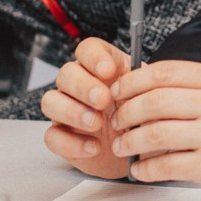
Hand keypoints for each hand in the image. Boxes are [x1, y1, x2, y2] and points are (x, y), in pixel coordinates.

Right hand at [41, 36, 135, 178]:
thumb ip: (141, 90)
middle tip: (103, 100)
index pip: (87, 49)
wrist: (139, 151)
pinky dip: (71, 143)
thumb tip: (134, 88)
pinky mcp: (62, 137)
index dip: (94, 57)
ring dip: (72, 111)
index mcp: (102, 68)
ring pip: (51, 101)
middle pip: (67, 73)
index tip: (109, 71)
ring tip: (96, 124)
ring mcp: (67, 110)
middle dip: (83, 86)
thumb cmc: (143, 118)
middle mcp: (80, 85)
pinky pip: (52, 136)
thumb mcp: (149, 99)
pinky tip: (94, 147)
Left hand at [108, 61, 200, 200]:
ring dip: (130, 141)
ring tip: (123, 146)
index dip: (132, 81)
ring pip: (155, 132)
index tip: (118, 92)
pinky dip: (145, 169)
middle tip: (117, 122)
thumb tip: (146, 88)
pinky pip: (165, 165)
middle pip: (154, 100)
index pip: (164, 71)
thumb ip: (196, 89)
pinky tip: (141, 169)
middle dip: (125, 112)